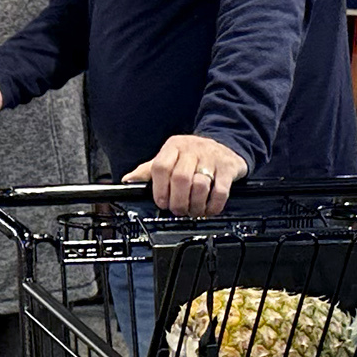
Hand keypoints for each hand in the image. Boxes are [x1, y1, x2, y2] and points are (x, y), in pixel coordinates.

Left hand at [128, 134, 247, 215]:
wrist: (224, 146)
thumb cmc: (192, 155)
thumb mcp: (169, 158)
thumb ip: (149, 171)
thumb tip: (128, 181)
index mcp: (173, 147)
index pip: (160, 167)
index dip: (159, 190)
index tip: (162, 203)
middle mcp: (192, 150)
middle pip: (180, 179)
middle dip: (177, 201)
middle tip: (178, 211)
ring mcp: (211, 157)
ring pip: (200, 185)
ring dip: (195, 205)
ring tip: (193, 211)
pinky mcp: (228, 168)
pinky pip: (220, 191)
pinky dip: (213, 205)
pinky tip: (208, 209)